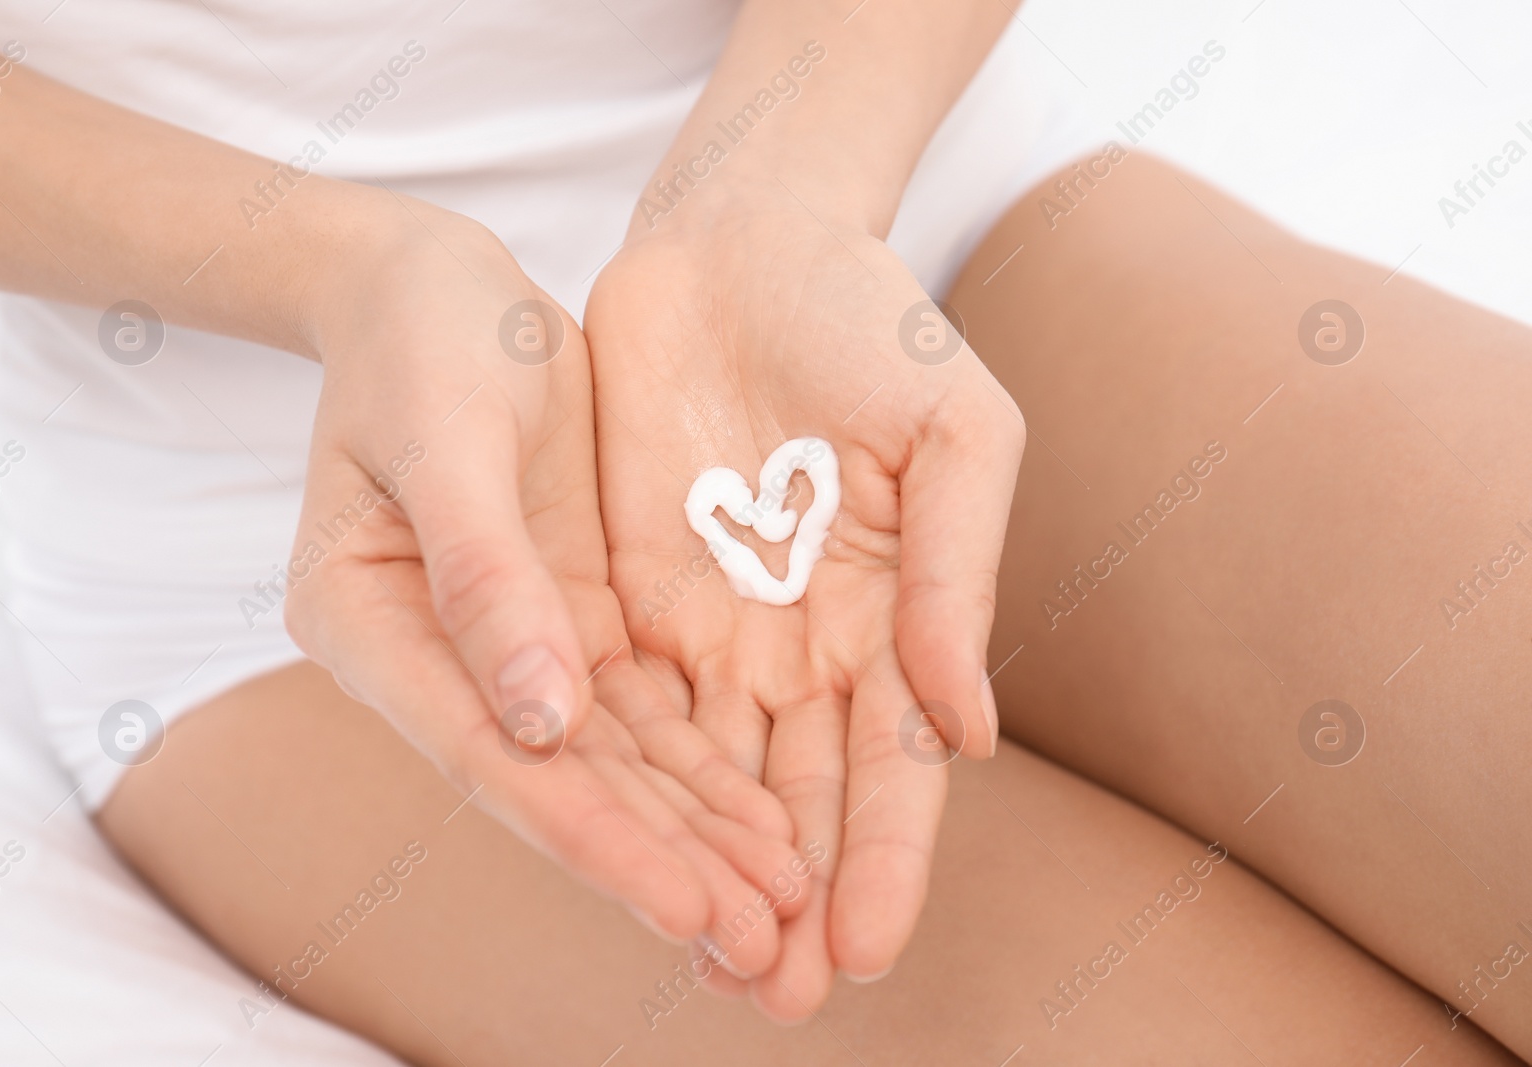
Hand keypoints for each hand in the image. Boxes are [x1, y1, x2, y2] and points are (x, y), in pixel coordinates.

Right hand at [282, 197, 800, 966]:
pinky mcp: (571, 618)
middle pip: (562, 784)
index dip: (595, 838)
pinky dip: (705, 766)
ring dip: (698, 836)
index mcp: (369, 623)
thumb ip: (484, 578)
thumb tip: (537, 726)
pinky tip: (772, 819)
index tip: (688, 907)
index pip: (494, 756)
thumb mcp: (447, 436)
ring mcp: (510, 646)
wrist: (435, 283)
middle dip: (666, 866)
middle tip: (767, 947)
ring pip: (614, 762)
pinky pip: (645, 710)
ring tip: (787, 905)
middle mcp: (438, 660)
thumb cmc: (419, 338)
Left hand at [586, 193, 1025, 1017]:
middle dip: (797, 897)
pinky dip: (632, 784)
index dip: (887, 858)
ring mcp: (716, 625)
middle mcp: (807, 643)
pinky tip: (627, 852)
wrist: (744, 239)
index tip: (868, 948)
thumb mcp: (956, 434)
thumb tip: (970, 734)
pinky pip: (626, 706)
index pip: (896, 766)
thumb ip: (961, 579)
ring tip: (712, 962)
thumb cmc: (873, 322)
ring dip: (713, 868)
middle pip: (802, 797)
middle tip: (783, 998)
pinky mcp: (629, 593)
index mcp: (898, 615)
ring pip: (714, 775)